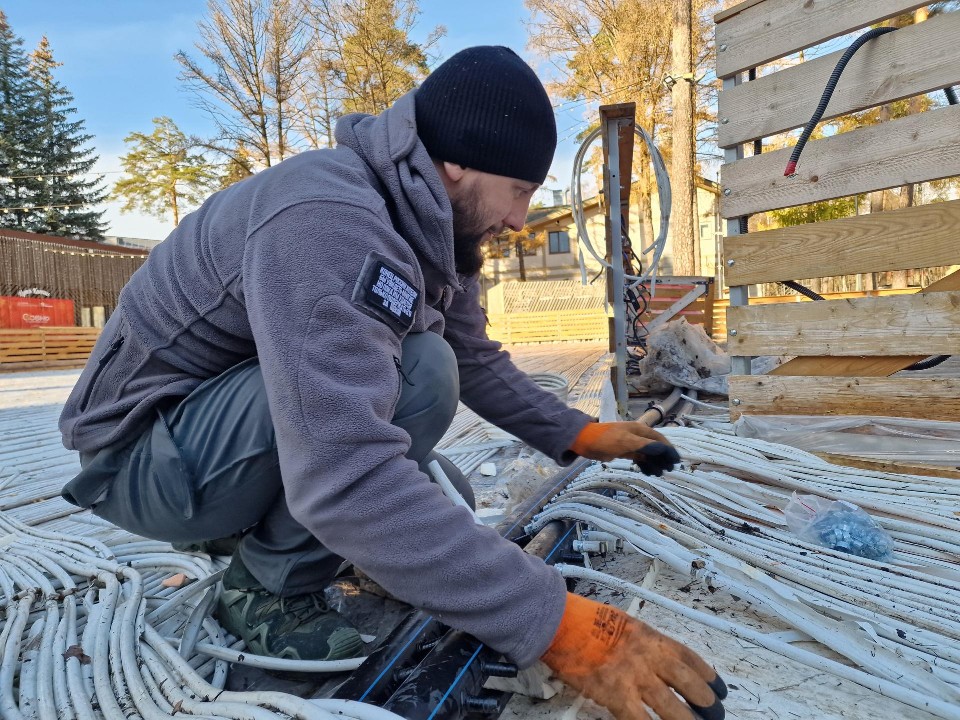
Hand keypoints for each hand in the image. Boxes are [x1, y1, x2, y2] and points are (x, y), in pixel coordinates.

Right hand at [542, 593, 726, 719]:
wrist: (561, 622)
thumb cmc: (586, 620)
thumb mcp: (624, 624)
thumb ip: (644, 643)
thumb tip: (656, 661)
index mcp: (653, 637)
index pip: (691, 659)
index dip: (709, 677)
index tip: (718, 690)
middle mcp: (649, 657)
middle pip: (689, 684)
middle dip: (706, 702)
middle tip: (714, 714)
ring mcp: (634, 677)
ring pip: (671, 707)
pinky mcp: (614, 694)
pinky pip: (639, 719)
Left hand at [570, 422, 680, 474]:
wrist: (584, 441)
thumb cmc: (605, 439)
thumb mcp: (626, 442)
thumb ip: (645, 446)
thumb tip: (663, 449)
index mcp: (640, 430)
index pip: (659, 440)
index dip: (669, 450)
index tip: (676, 461)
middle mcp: (637, 435)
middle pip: (655, 447)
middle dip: (662, 458)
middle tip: (667, 470)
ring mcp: (630, 443)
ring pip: (647, 453)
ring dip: (653, 463)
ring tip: (658, 474)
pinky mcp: (623, 450)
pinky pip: (638, 457)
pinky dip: (644, 464)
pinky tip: (647, 472)